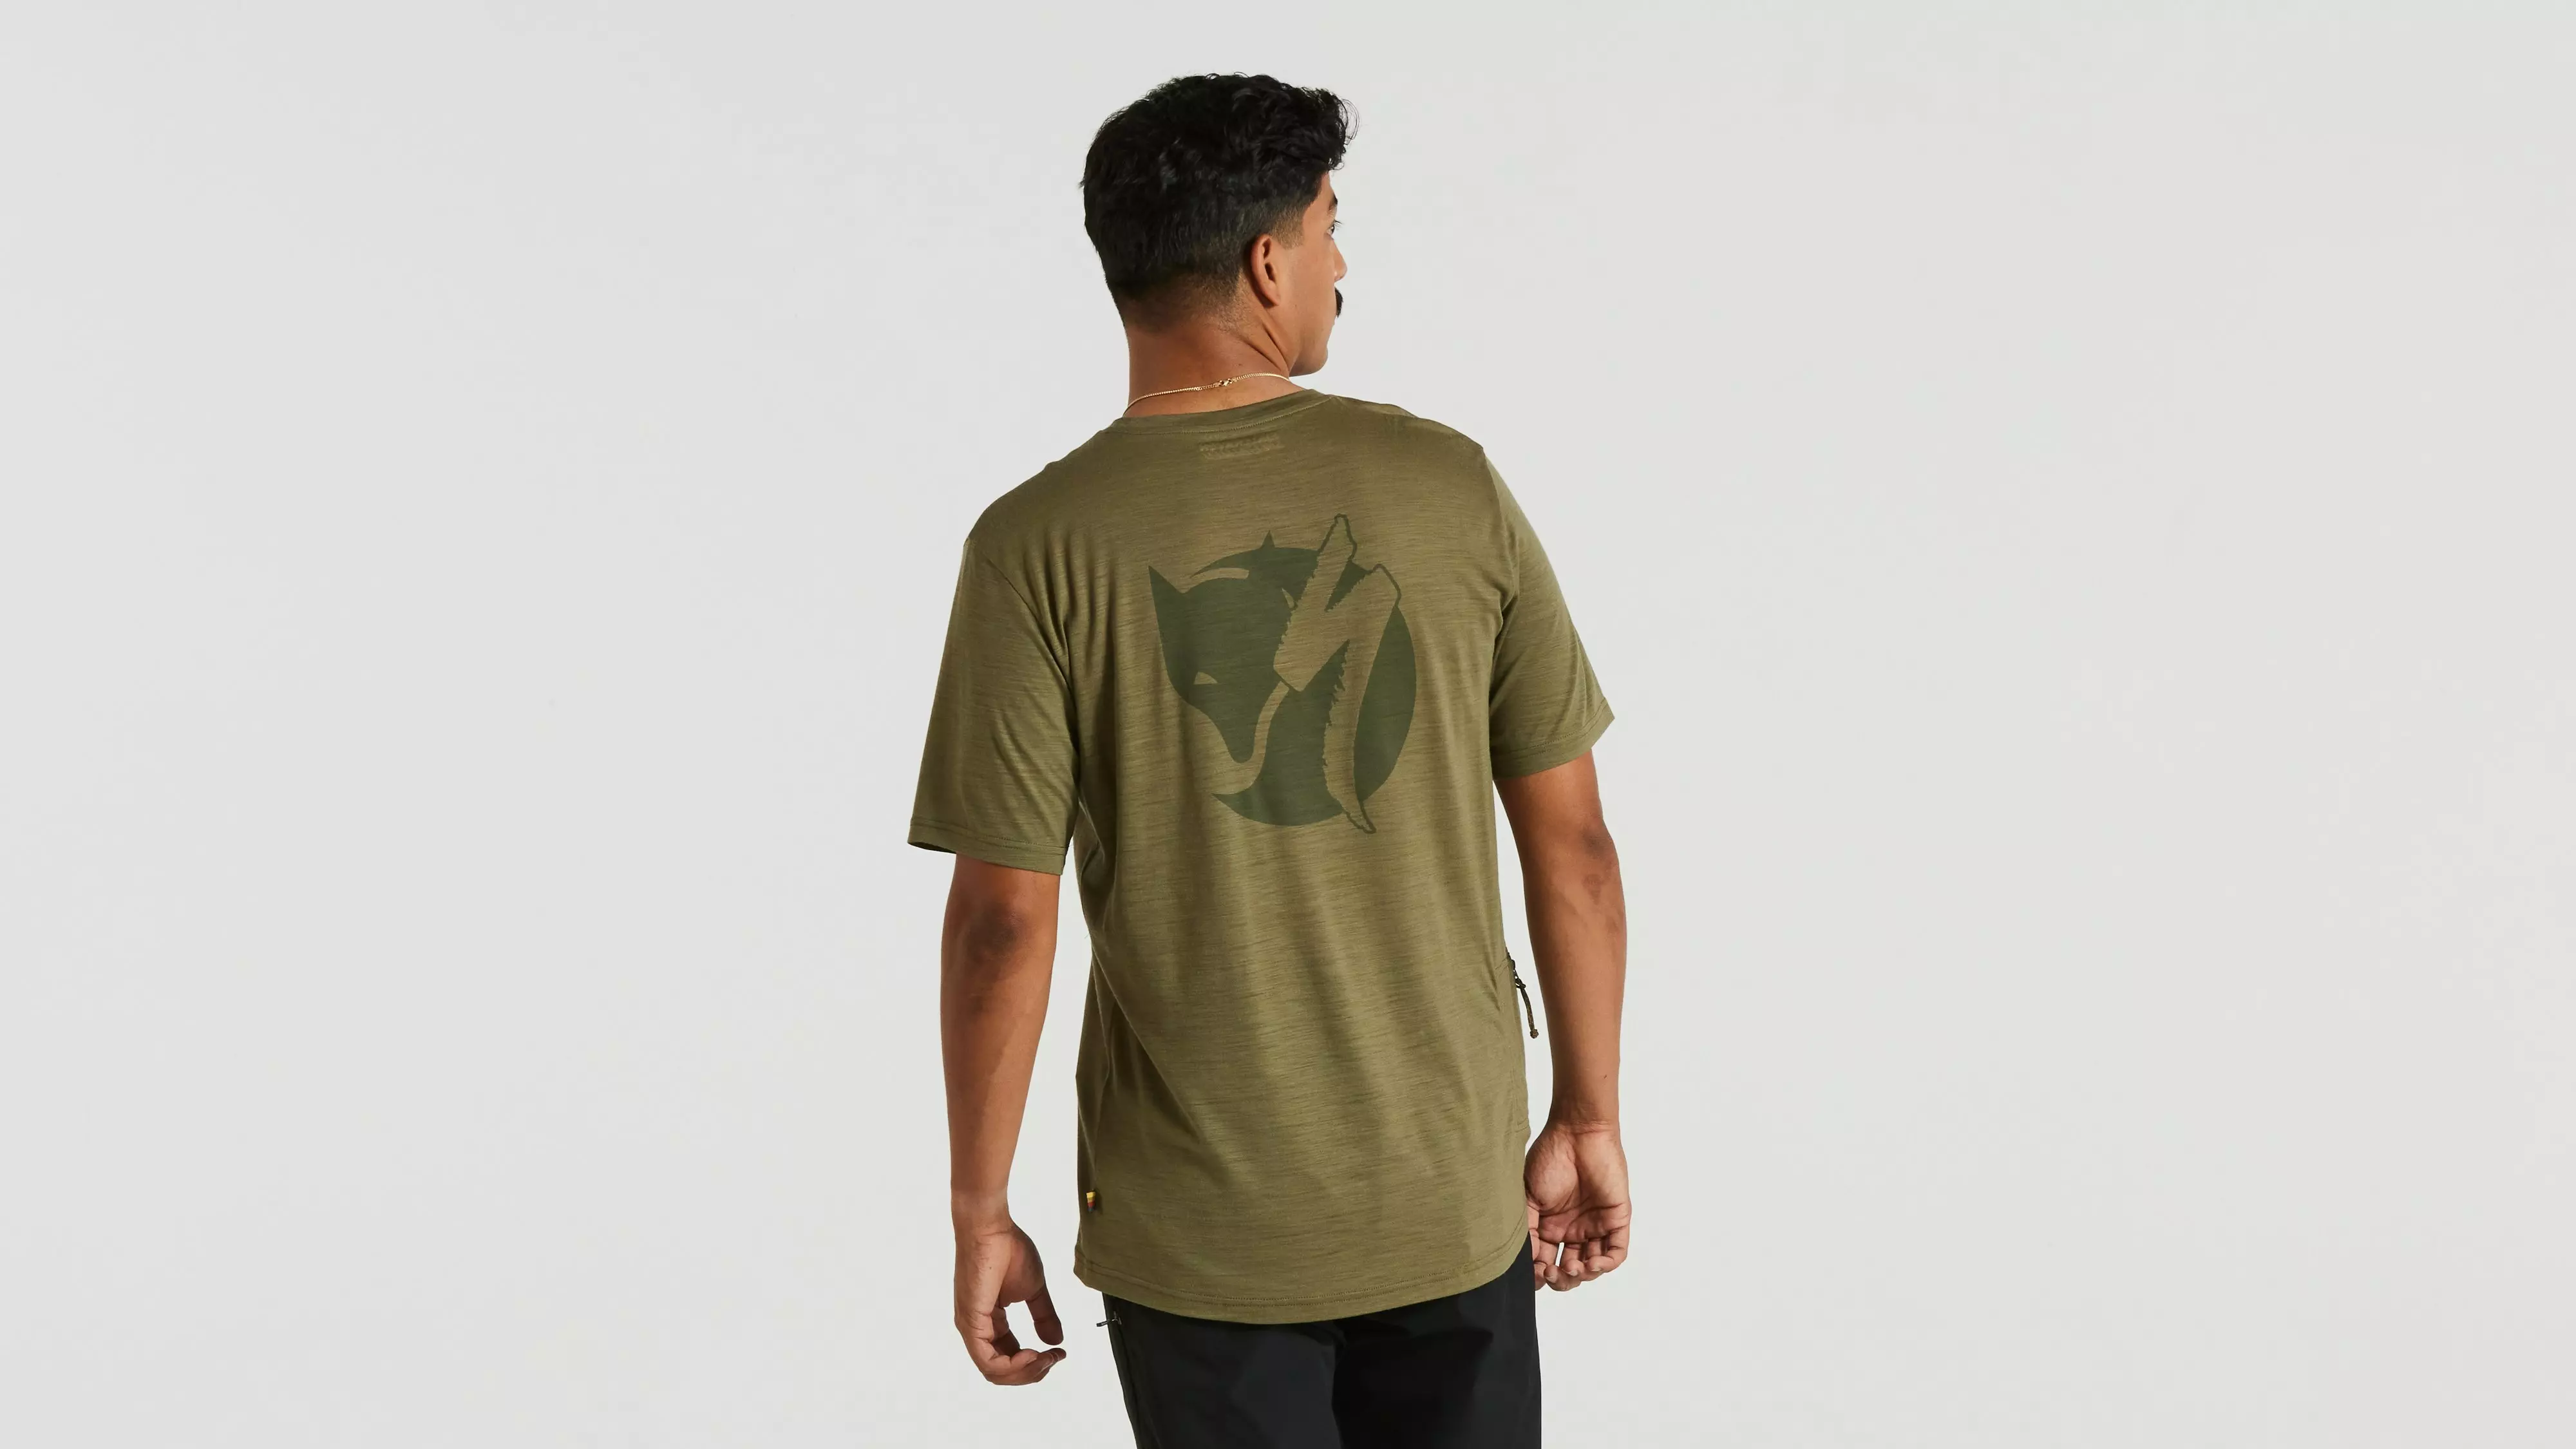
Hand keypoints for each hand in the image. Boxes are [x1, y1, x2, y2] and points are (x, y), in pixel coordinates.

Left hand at [952, 1215, 1064, 1383]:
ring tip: (1046, 1358)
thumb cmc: (1008, 1249)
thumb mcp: (1033, 1290)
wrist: (991, 1228)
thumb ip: (1043, 1316)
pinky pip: (988, 1361)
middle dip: (1033, 1372)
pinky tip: (1032, 1354)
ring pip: (994, 1372)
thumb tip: (1055, 1341)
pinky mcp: (970, 1323)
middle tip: (1054, 1359)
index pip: (1009, 1358)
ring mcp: (971, 1328)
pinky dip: (1013, 1366)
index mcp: (990, 1322)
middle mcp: (977, 1330)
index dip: (1036, 1362)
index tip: (1060, 1353)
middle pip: (1002, 1372)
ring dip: (1026, 1372)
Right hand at [1524, 1120, 1630, 1290]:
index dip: (1540, 1274)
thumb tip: (1526, 1263)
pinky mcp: (1616, 1220)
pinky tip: (1593, 1264)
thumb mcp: (1528, 1197)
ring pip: (1593, 1266)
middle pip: (1570, 1270)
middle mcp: (1573, 1230)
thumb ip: (1528, 1230)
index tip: (1534, 1275)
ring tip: (1572, 1268)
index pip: (1546, 1262)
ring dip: (1583, 1275)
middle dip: (1561, 1279)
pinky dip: (1607, 1264)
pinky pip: (1616, 1252)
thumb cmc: (1549, 1158)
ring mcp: (1595, 1226)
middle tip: (1552, 1273)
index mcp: (1550, 1226)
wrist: (1576, 1132)